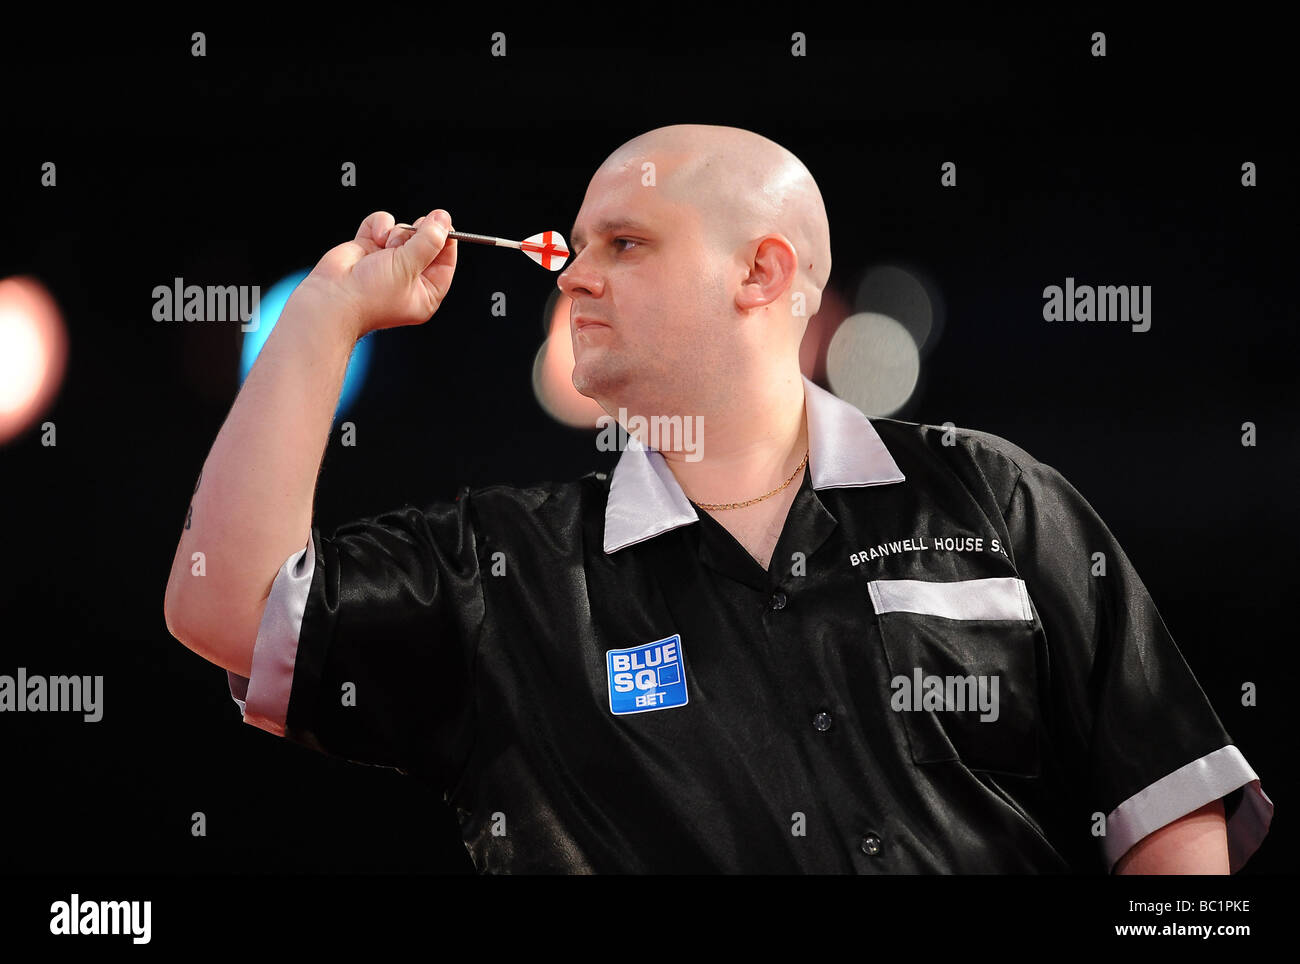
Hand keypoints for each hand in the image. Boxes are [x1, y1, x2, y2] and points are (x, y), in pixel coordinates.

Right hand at [296, 209, 457, 339]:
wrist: (331, 297)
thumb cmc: (370, 294)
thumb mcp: (409, 267)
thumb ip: (428, 241)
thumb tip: (443, 219)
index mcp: (424, 293)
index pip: (445, 262)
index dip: (447, 241)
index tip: (444, 223)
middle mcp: (408, 278)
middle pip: (426, 243)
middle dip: (418, 234)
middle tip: (414, 232)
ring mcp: (387, 261)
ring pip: (404, 230)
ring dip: (396, 233)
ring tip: (386, 246)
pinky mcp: (368, 248)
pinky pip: (382, 224)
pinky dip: (379, 226)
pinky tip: (375, 237)